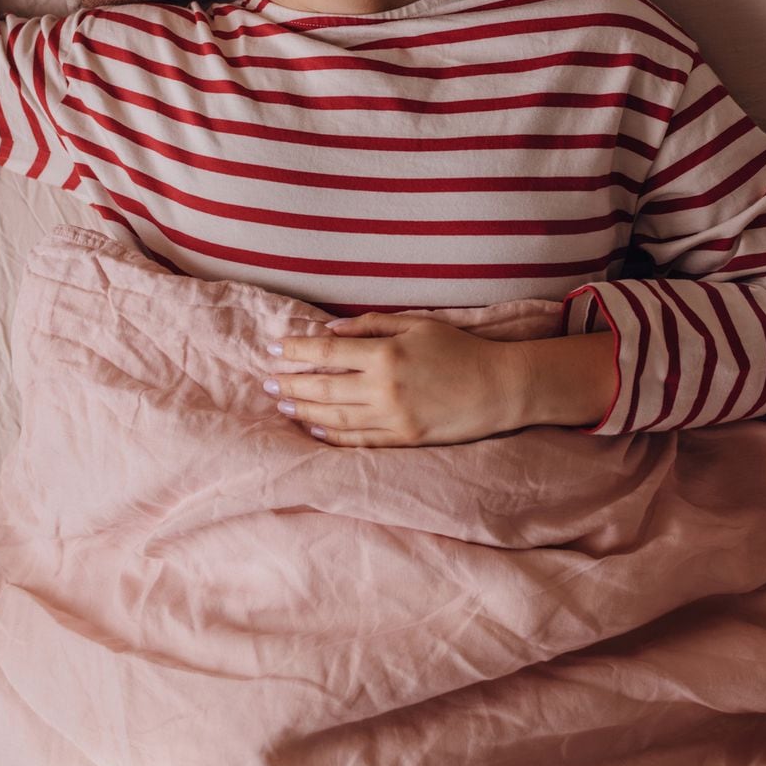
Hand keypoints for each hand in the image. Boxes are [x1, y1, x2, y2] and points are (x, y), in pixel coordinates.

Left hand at [260, 313, 526, 446]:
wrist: (498, 387)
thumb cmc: (459, 349)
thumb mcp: (417, 325)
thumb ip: (372, 325)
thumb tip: (331, 330)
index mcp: (386, 354)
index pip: (328, 352)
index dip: (297, 351)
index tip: (275, 350)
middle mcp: (384, 388)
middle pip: (324, 388)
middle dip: (291, 384)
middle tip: (266, 382)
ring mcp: (393, 418)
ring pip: (335, 418)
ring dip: (304, 412)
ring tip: (282, 406)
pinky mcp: (403, 439)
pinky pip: (359, 440)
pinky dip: (333, 436)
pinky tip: (315, 430)